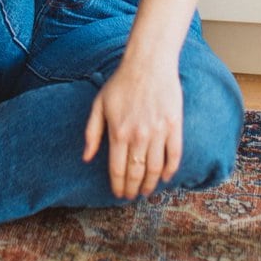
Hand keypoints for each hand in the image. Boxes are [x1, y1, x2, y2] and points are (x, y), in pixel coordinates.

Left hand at [82, 59, 182, 200]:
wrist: (148, 63)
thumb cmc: (121, 83)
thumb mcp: (99, 104)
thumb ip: (92, 132)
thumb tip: (86, 158)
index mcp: (118, 132)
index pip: (118, 169)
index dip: (118, 185)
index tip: (118, 194)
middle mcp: (138, 136)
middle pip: (136, 173)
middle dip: (133, 189)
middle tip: (132, 196)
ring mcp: (158, 132)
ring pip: (154, 169)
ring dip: (150, 184)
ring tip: (146, 191)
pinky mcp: (174, 126)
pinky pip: (174, 155)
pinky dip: (170, 170)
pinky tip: (164, 177)